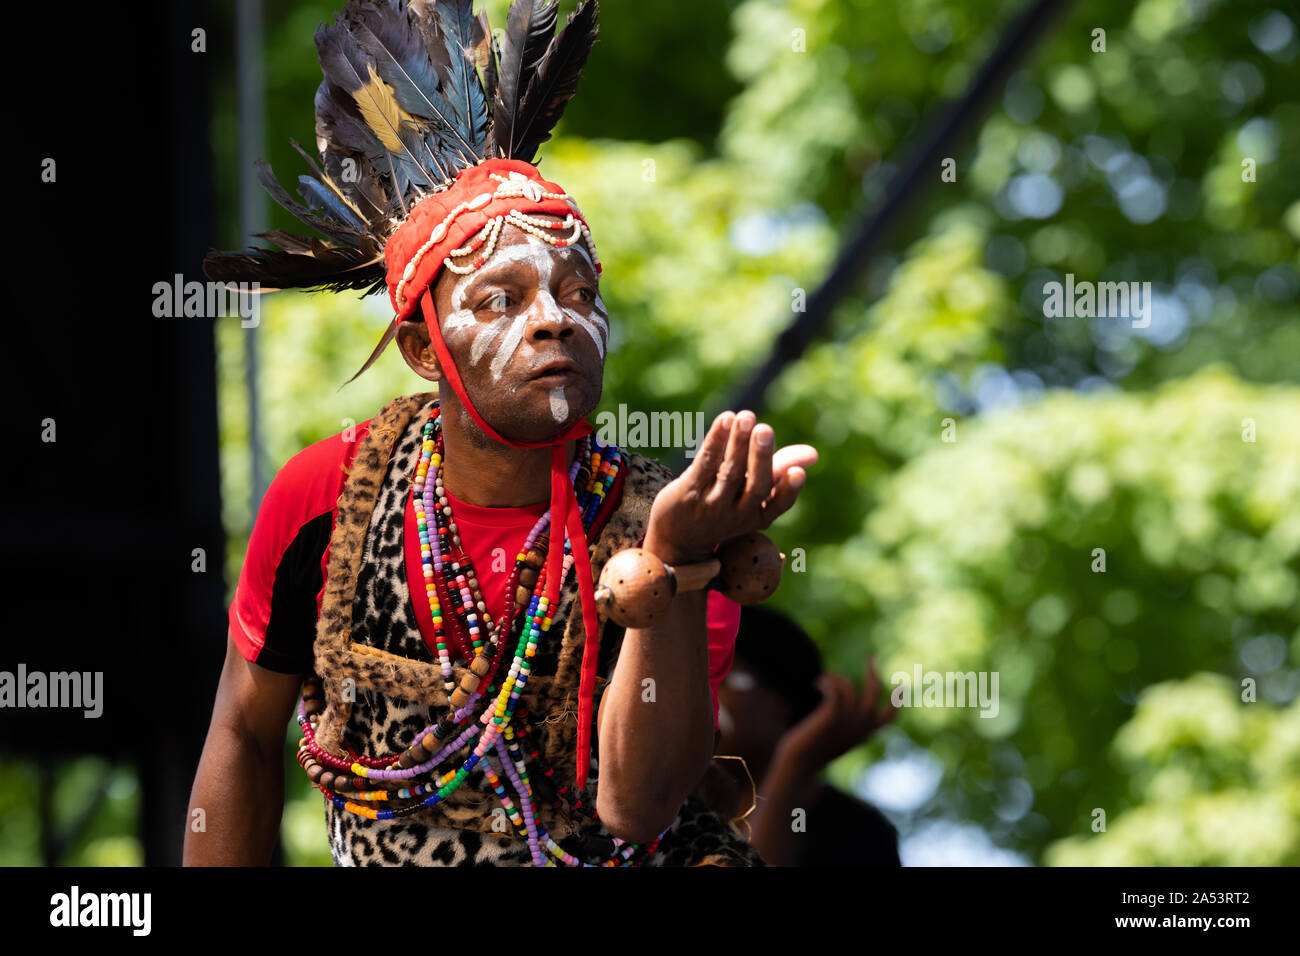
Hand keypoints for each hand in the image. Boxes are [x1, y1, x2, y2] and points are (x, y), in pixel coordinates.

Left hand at [643, 410, 817, 564]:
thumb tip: (813, 454)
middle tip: (765, 430)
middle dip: (761, 457)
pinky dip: (716, 440)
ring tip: (745, 417)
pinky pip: (705, 463)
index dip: (789, 490)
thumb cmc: (724, 507)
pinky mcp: (688, 491)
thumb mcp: (752, 497)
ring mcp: (712, 504)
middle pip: (755, 486)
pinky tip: (726, 419)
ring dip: (738, 442)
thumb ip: (780, 470)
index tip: (799, 473)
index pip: (779, 505)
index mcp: (758, 516)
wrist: (679, 537)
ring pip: (729, 471)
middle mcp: (737, 514)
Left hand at [774, 657, 897, 775]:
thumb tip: (847, 705)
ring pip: (849, 687)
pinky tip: (818, 682)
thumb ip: (846, 725)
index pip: (888, 718)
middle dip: (873, 674)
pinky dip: (828, 681)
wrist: (798, 764)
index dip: (897, 702)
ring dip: (837, 678)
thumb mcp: (835, 738)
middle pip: (872, 695)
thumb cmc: (812, 750)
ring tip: (823, 679)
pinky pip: (836, 690)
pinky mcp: (831, 718)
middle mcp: (858, 729)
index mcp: (862, 735)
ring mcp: (846, 723)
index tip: (902, 686)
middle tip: (871, 658)